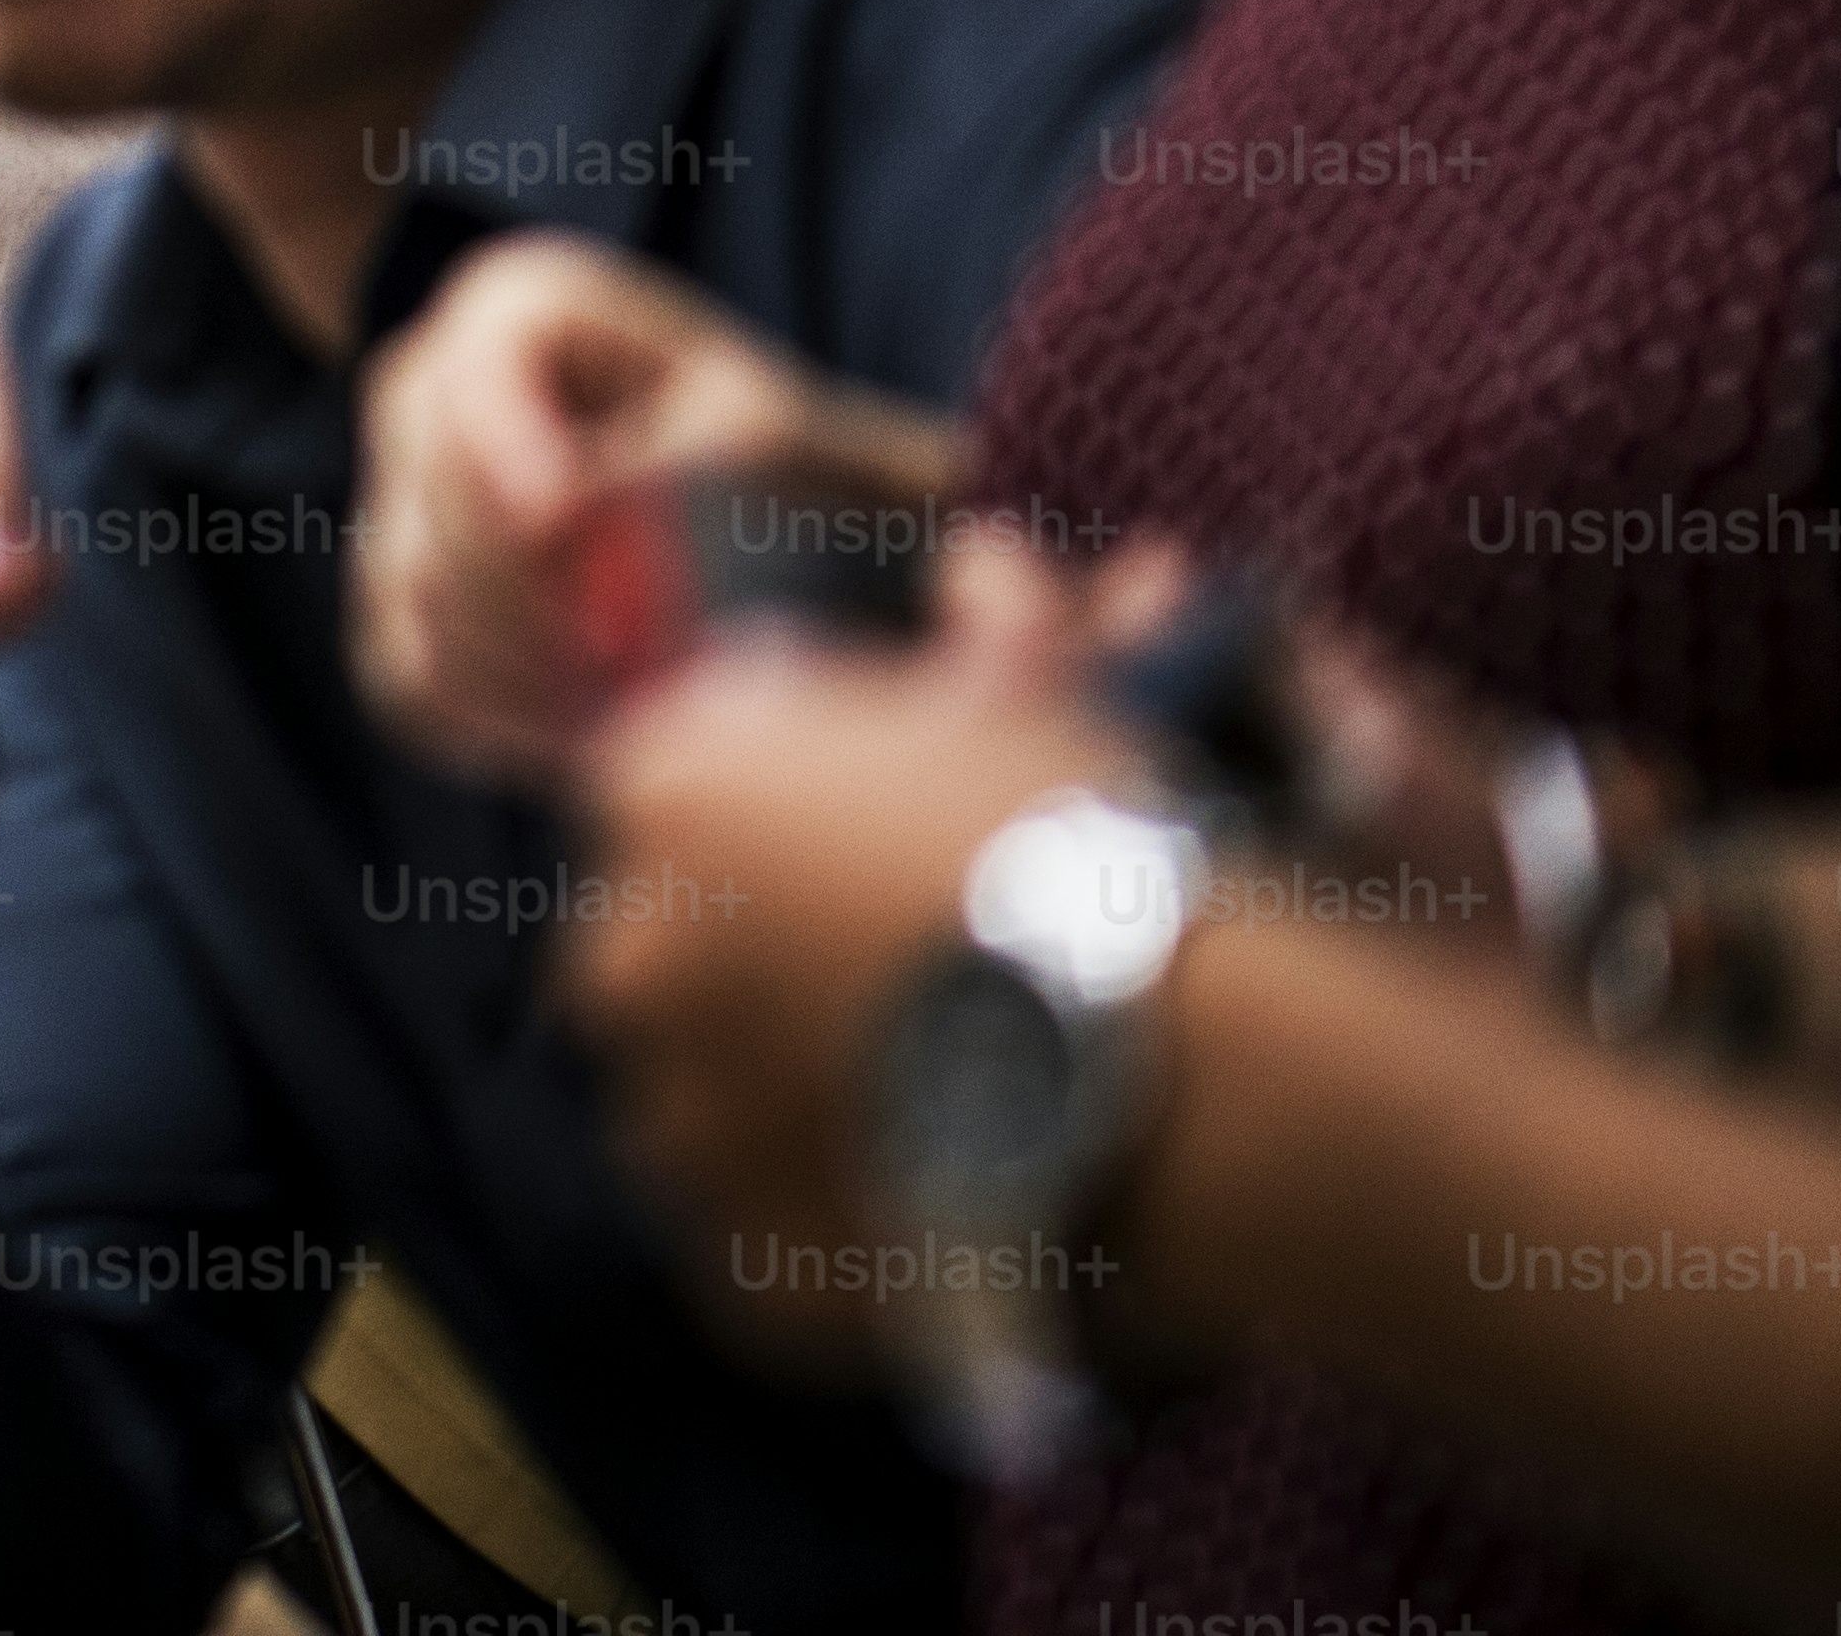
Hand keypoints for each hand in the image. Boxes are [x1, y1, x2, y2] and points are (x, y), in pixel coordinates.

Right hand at [351, 233, 948, 788]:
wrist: (758, 537)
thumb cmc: (772, 463)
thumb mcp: (755, 432)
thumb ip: (677, 463)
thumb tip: (568, 525)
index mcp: (516, 307)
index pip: (476, 373)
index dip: (502, 448)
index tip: (562, 522)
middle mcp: (427, 388)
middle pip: (438, 503)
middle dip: (537, 596)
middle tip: (638, 663)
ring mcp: (393, 499)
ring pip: (417, 599)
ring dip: (528, 671)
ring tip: (639, 708)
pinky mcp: (390, 605)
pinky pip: (410, 676)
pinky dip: (496, 719)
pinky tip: (592, 728)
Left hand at [560, 525, 1147, 1357]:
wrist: (1212, 1074)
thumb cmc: (1121, 859)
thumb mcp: (1026, 696)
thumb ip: (960, 646)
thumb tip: (980, 568)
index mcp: (661, 792)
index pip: (659, 796)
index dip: (767, 819)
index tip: (857, 853)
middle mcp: (627, 958)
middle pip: (660, 951)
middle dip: (751, 958)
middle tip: (905, 980)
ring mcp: (678, 1126)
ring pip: (703, 1099)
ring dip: (785, 1090)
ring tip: (943, 1092)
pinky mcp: (744, 1272)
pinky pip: (766, 1233)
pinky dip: (835, 1215)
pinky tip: (948, 1191)